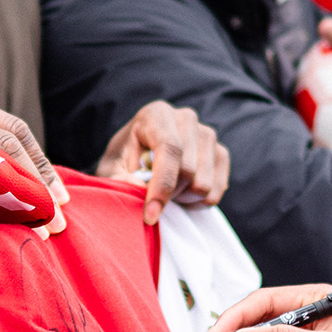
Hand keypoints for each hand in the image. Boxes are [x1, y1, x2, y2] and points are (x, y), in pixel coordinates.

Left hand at [0, 88, 68, 234]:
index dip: (21, 187)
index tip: (42, 221)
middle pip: (8, 138)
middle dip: (38, 181)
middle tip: (57, 220)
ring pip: (16, 130)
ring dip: (41, 169)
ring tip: (60, 203)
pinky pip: (11, 129)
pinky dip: (32, 157)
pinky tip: (45, 184)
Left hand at [98, 101, 231, 222]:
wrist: (141, 153)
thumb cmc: (124, 159)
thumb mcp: (111, 168)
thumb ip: (119, 178)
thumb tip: (140, 188)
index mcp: (157, 115)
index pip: (170, 148)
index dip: (162, 185)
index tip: (150, 216)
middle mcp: (187, 119)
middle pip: (188, 170)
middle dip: (168, 195)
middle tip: (151, 197)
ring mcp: (208, 135)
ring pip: (203, 184)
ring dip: (182, 198)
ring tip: (166, 190)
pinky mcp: (221, 152)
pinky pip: (217, 191)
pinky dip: (198, 202)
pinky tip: (182, 193)